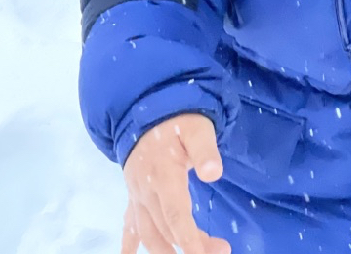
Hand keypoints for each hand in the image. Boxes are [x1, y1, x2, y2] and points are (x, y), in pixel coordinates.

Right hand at [121, 112, 230, 253]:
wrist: (147, 111)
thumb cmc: (177, 120)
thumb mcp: (197, 128)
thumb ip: (205, 149)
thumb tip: (213, 173)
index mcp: (163, 175)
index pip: (175, 215)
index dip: (189, 239)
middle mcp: (146, 191)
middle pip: (166, 229)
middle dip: (192, 247)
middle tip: (221, 250)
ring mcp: (137, 197)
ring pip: (149, 234)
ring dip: (168, 251)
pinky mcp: (134, 197)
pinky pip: (129, 227)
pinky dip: (130, 247)